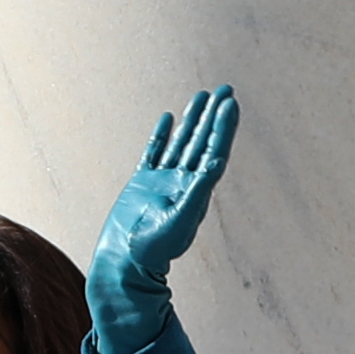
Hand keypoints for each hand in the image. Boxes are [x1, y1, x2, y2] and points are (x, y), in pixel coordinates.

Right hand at [90, 85, 238, 353]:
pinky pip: (153, 153)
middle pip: (201, 142)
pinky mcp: (141, 184)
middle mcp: (181, 183)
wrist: (124, 263)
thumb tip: (217, 163)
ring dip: (192, 120)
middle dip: (213, 116)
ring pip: (180, 143)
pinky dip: (161, 136)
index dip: (223, 127)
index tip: (230, 103)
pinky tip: (167, 119)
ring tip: (202, 96)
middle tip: (226, 90)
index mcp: (194, 190)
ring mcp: (160, 182)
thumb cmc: (153, 249)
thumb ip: (197, 192)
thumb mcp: (179, 221)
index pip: (213, 151)